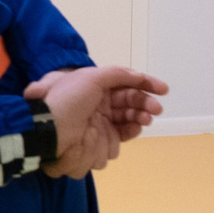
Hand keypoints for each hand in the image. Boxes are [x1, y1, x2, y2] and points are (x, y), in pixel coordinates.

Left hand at [27, 66, 167, 177]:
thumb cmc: (68, 100)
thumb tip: (138, 75)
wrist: (50, 129)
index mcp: (96, 85)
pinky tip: (136, 127)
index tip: (163, 90)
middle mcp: (99, 102)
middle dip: (145, 103)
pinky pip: (122, 134)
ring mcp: (101, 121)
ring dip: (140, 116)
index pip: (126, 82)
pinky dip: (131, 130)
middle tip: (156, 108)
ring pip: (129, 118)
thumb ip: (117, 74)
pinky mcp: (101, 139)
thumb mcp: (91, 77)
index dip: (145, 84)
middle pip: (130, 100)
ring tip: (145, 119)